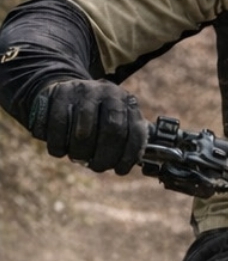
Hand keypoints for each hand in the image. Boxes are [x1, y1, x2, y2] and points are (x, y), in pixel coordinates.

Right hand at [28, 79, 146, 174]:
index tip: (119, 170)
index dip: (128, 156)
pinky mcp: (59, 92)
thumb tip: (132, 163)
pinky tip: (60, 150)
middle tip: (95, 167)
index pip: (135, 132)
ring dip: (80, 152)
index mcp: (127, 101)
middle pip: (112, 130)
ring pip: (84, 131)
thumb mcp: (117, 122)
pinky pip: (59, 126)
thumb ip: (127, 140)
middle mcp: (109, 92)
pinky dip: (58, 145)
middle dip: (104, 157)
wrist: (64, 93)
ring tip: (77, 157)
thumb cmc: (95, 117)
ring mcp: (84, 90)